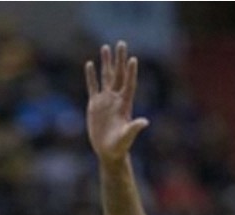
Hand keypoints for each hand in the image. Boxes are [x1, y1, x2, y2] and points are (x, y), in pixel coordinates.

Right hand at [85, 40, 149, 162]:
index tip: (132, 59)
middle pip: (118, 75)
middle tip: (121, 43)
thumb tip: (145, 122)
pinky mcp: (95, 105)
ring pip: (106, 77)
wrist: (108, 151)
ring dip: (106, 63)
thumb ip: (134, 128)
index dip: (131, 73)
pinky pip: (93, 87)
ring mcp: (105, 100)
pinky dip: (91, 76)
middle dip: (119, 60)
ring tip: (106, 47)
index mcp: (125, 104)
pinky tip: (90, 64)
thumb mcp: (127, 137)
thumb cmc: (120, 146)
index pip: (129, 84)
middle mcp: (116, 99)